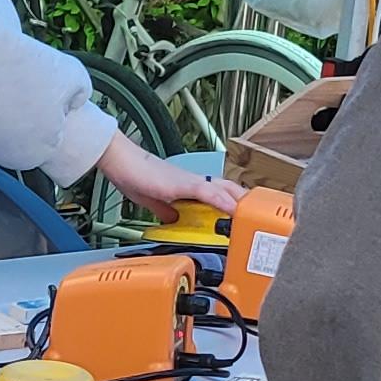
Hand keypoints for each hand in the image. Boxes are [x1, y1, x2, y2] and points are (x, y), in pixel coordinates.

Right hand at [96, 135, 245, 222]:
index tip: (244, 216)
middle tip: (259, 217)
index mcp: (188, 185)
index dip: (234, 203)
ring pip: (225, 189)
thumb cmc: (132, 174)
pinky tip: (233, 210)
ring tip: (254, 217)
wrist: (121, 160)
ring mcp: (191, 181)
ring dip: (240, 203)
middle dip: (245, 202)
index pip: (218, 193)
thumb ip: (165, 211)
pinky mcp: (184, 183)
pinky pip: (209, 193)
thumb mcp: (151, 200)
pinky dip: (223, 202)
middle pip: (230, 189)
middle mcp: (194, 181)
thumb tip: (174, 220)